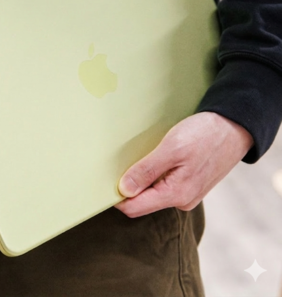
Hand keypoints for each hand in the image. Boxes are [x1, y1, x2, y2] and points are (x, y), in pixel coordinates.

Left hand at [115, 112, 252, 217]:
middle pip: (141, 201)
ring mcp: (186, 193)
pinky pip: (162, 185)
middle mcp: (181, 200)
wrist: (234, 127)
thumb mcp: (171, 148)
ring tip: (137, 158)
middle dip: (127, 186)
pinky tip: (152, 159)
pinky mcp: (189, 184)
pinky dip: (153, 174)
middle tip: (116, 164)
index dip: (115, 198)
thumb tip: (124, 190)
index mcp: (176, 194)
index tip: (101, 182)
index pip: (134, 208)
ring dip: (141, 179)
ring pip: (152, 192)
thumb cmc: (204, 134)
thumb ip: (147, 170)